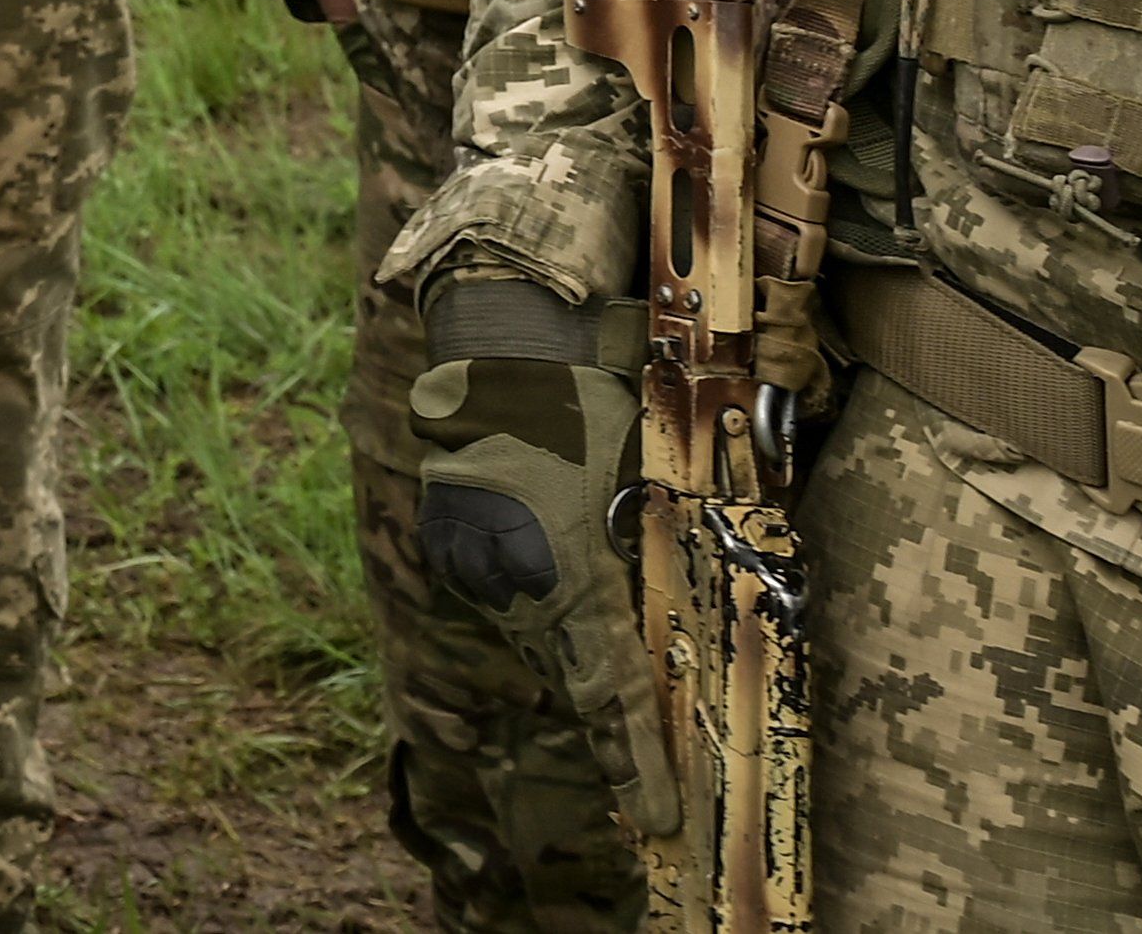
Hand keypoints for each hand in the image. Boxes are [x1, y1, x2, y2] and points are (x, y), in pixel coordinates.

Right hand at [404, 256, 670, 818]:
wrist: (499, 325)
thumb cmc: (594, 391)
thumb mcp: (650, 478)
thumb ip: (665, 558)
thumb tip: (692, 623)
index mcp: (561, 567)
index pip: (606, 689)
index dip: (635, 760)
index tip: (658, 817)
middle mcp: (505, 577)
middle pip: (568, 666)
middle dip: (610, 701)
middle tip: (653, 754)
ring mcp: (469, 560)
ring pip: (536, 630)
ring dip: (573, 640)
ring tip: (607, 627)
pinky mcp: (449, 539)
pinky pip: (507, 593)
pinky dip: (539, 597)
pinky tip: (562, 566)